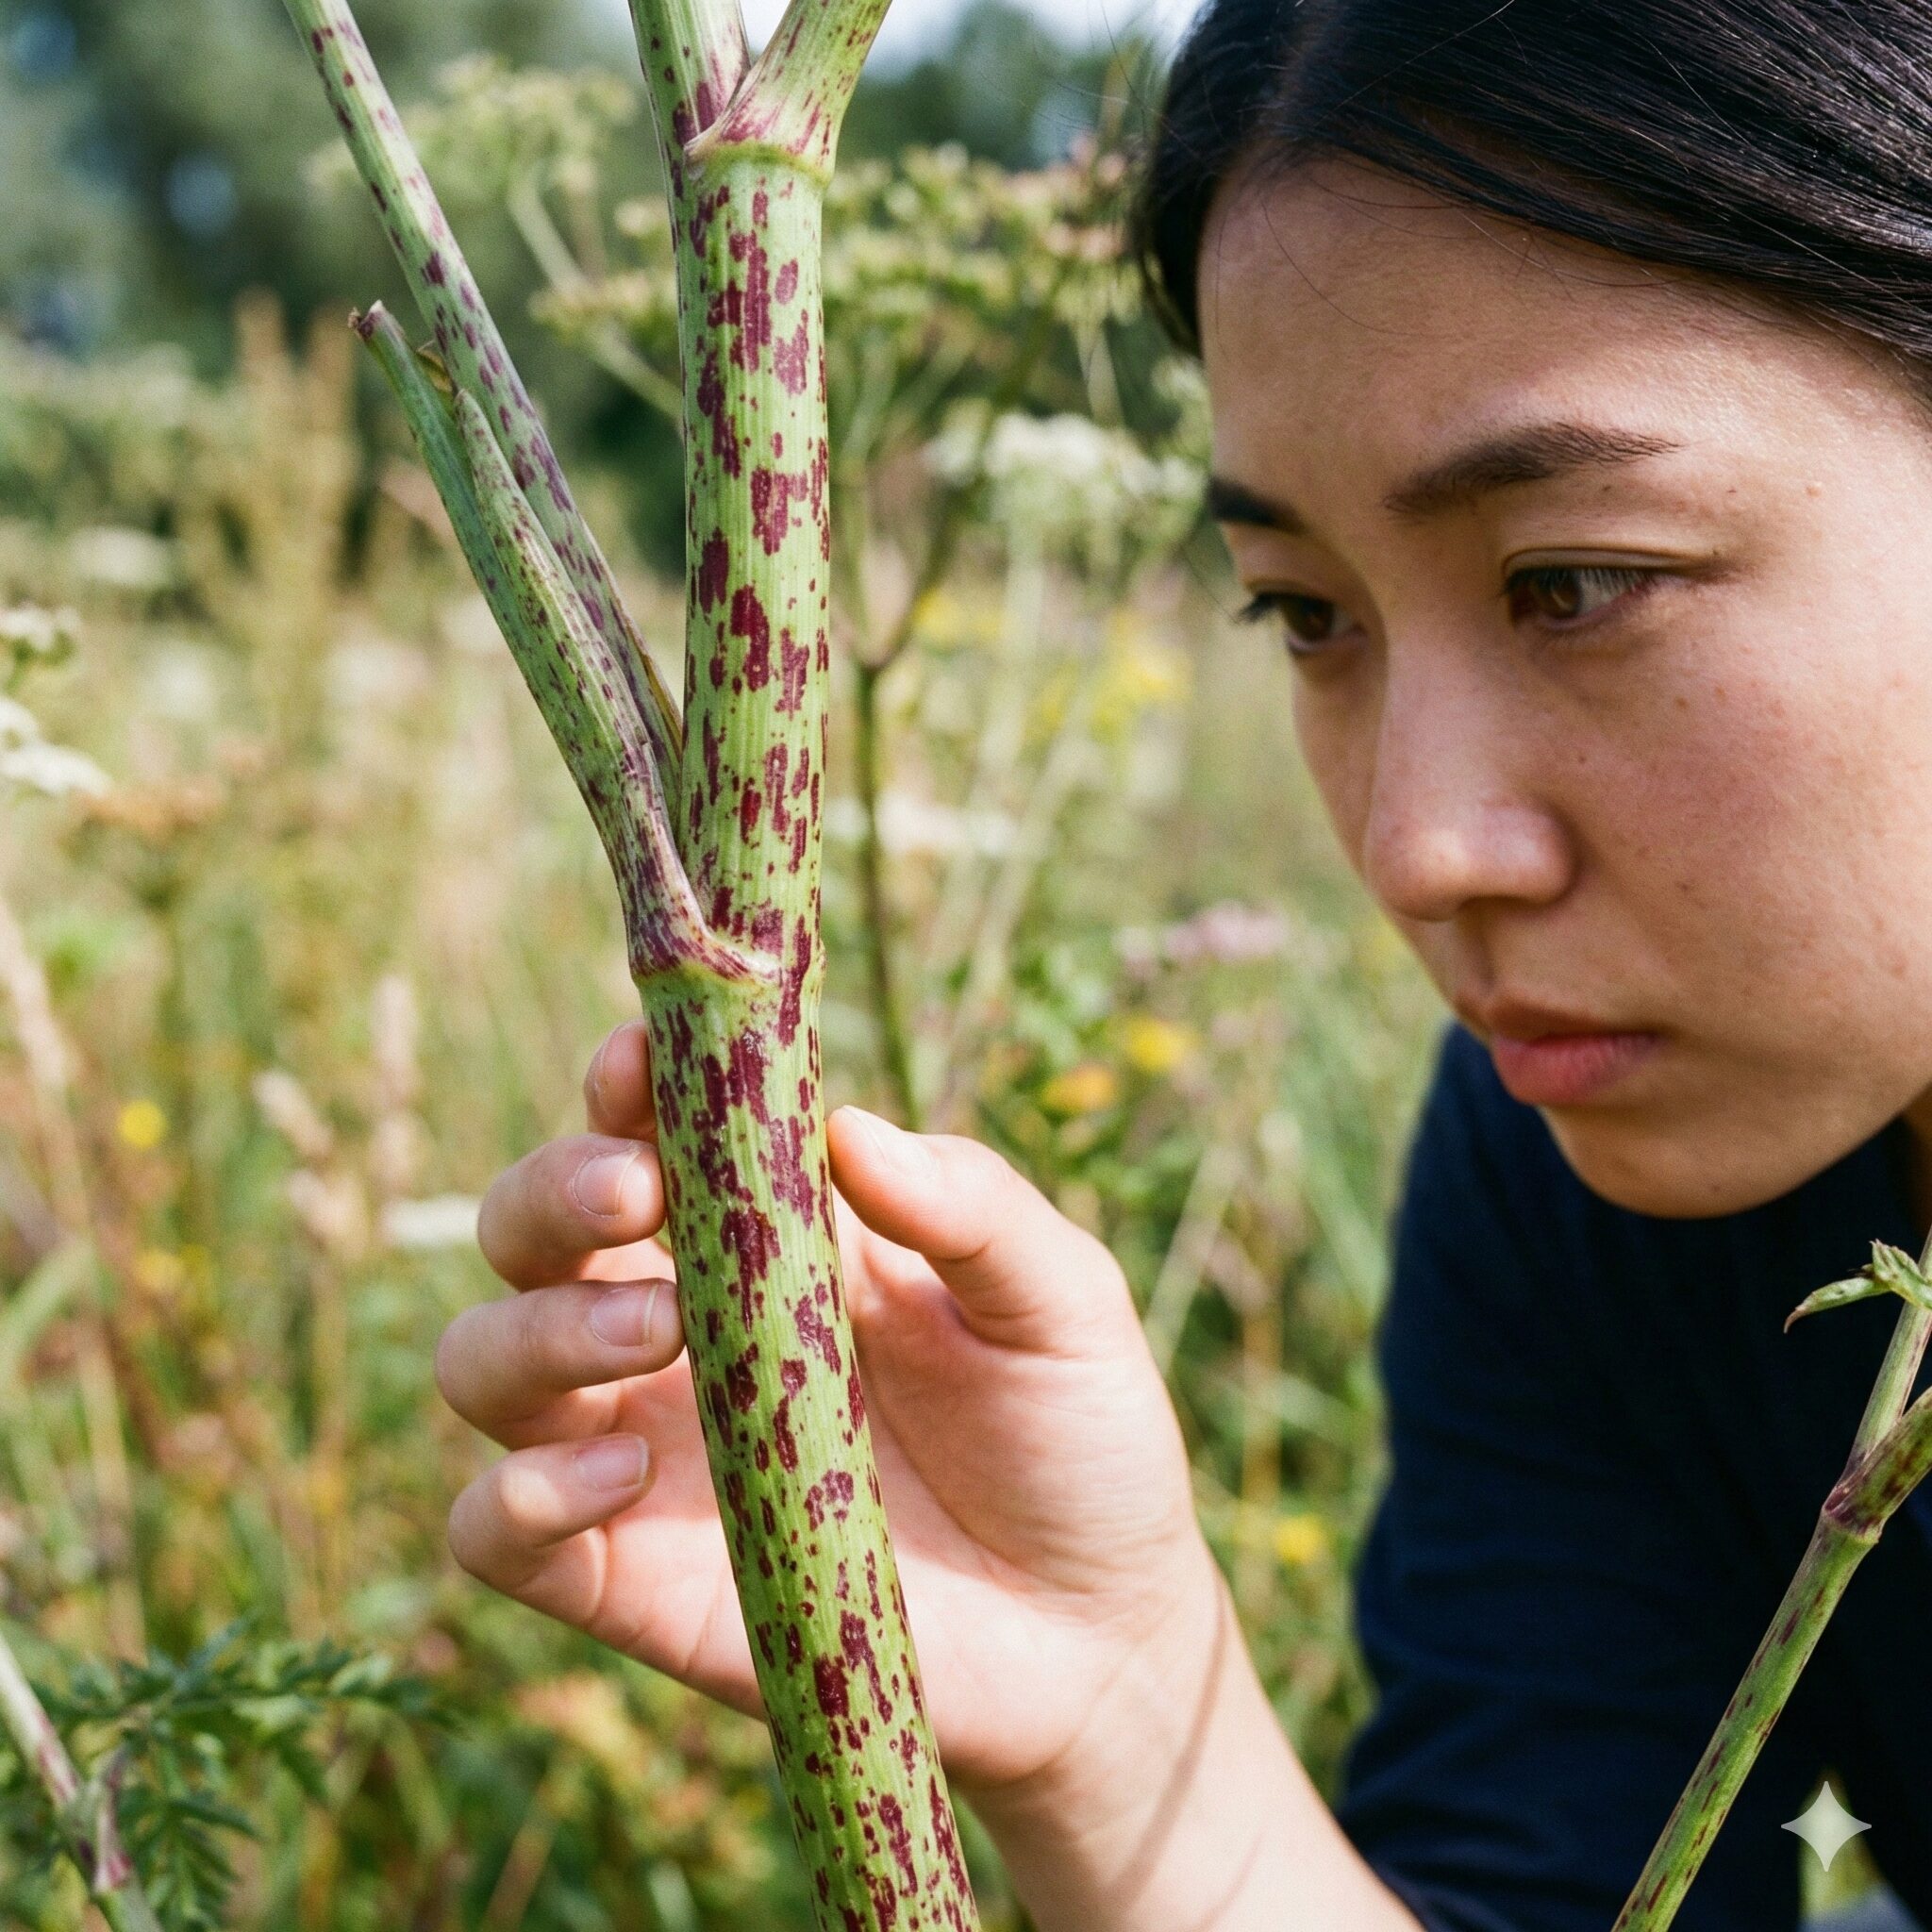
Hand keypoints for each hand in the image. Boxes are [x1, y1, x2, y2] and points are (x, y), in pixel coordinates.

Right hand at [436, 1018, 1221, 1802]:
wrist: (1097, 1636)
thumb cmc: (1077, 1440)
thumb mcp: (1057, 1301)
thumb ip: (972, 1207)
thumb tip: (848, 1127)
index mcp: (772, 1240)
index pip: (647, 1136)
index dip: (622, 1087)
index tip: (641, 1065)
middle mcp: (682, 1332)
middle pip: (530, 1232)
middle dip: (553, 1192)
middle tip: (638, 1196)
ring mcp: (645, 1453)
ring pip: (484, 1364)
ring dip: (535, 1328)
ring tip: (658, 1331)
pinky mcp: (631, 1580)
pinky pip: (495, 1531)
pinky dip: (515, 1493)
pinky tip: (620, 1470)